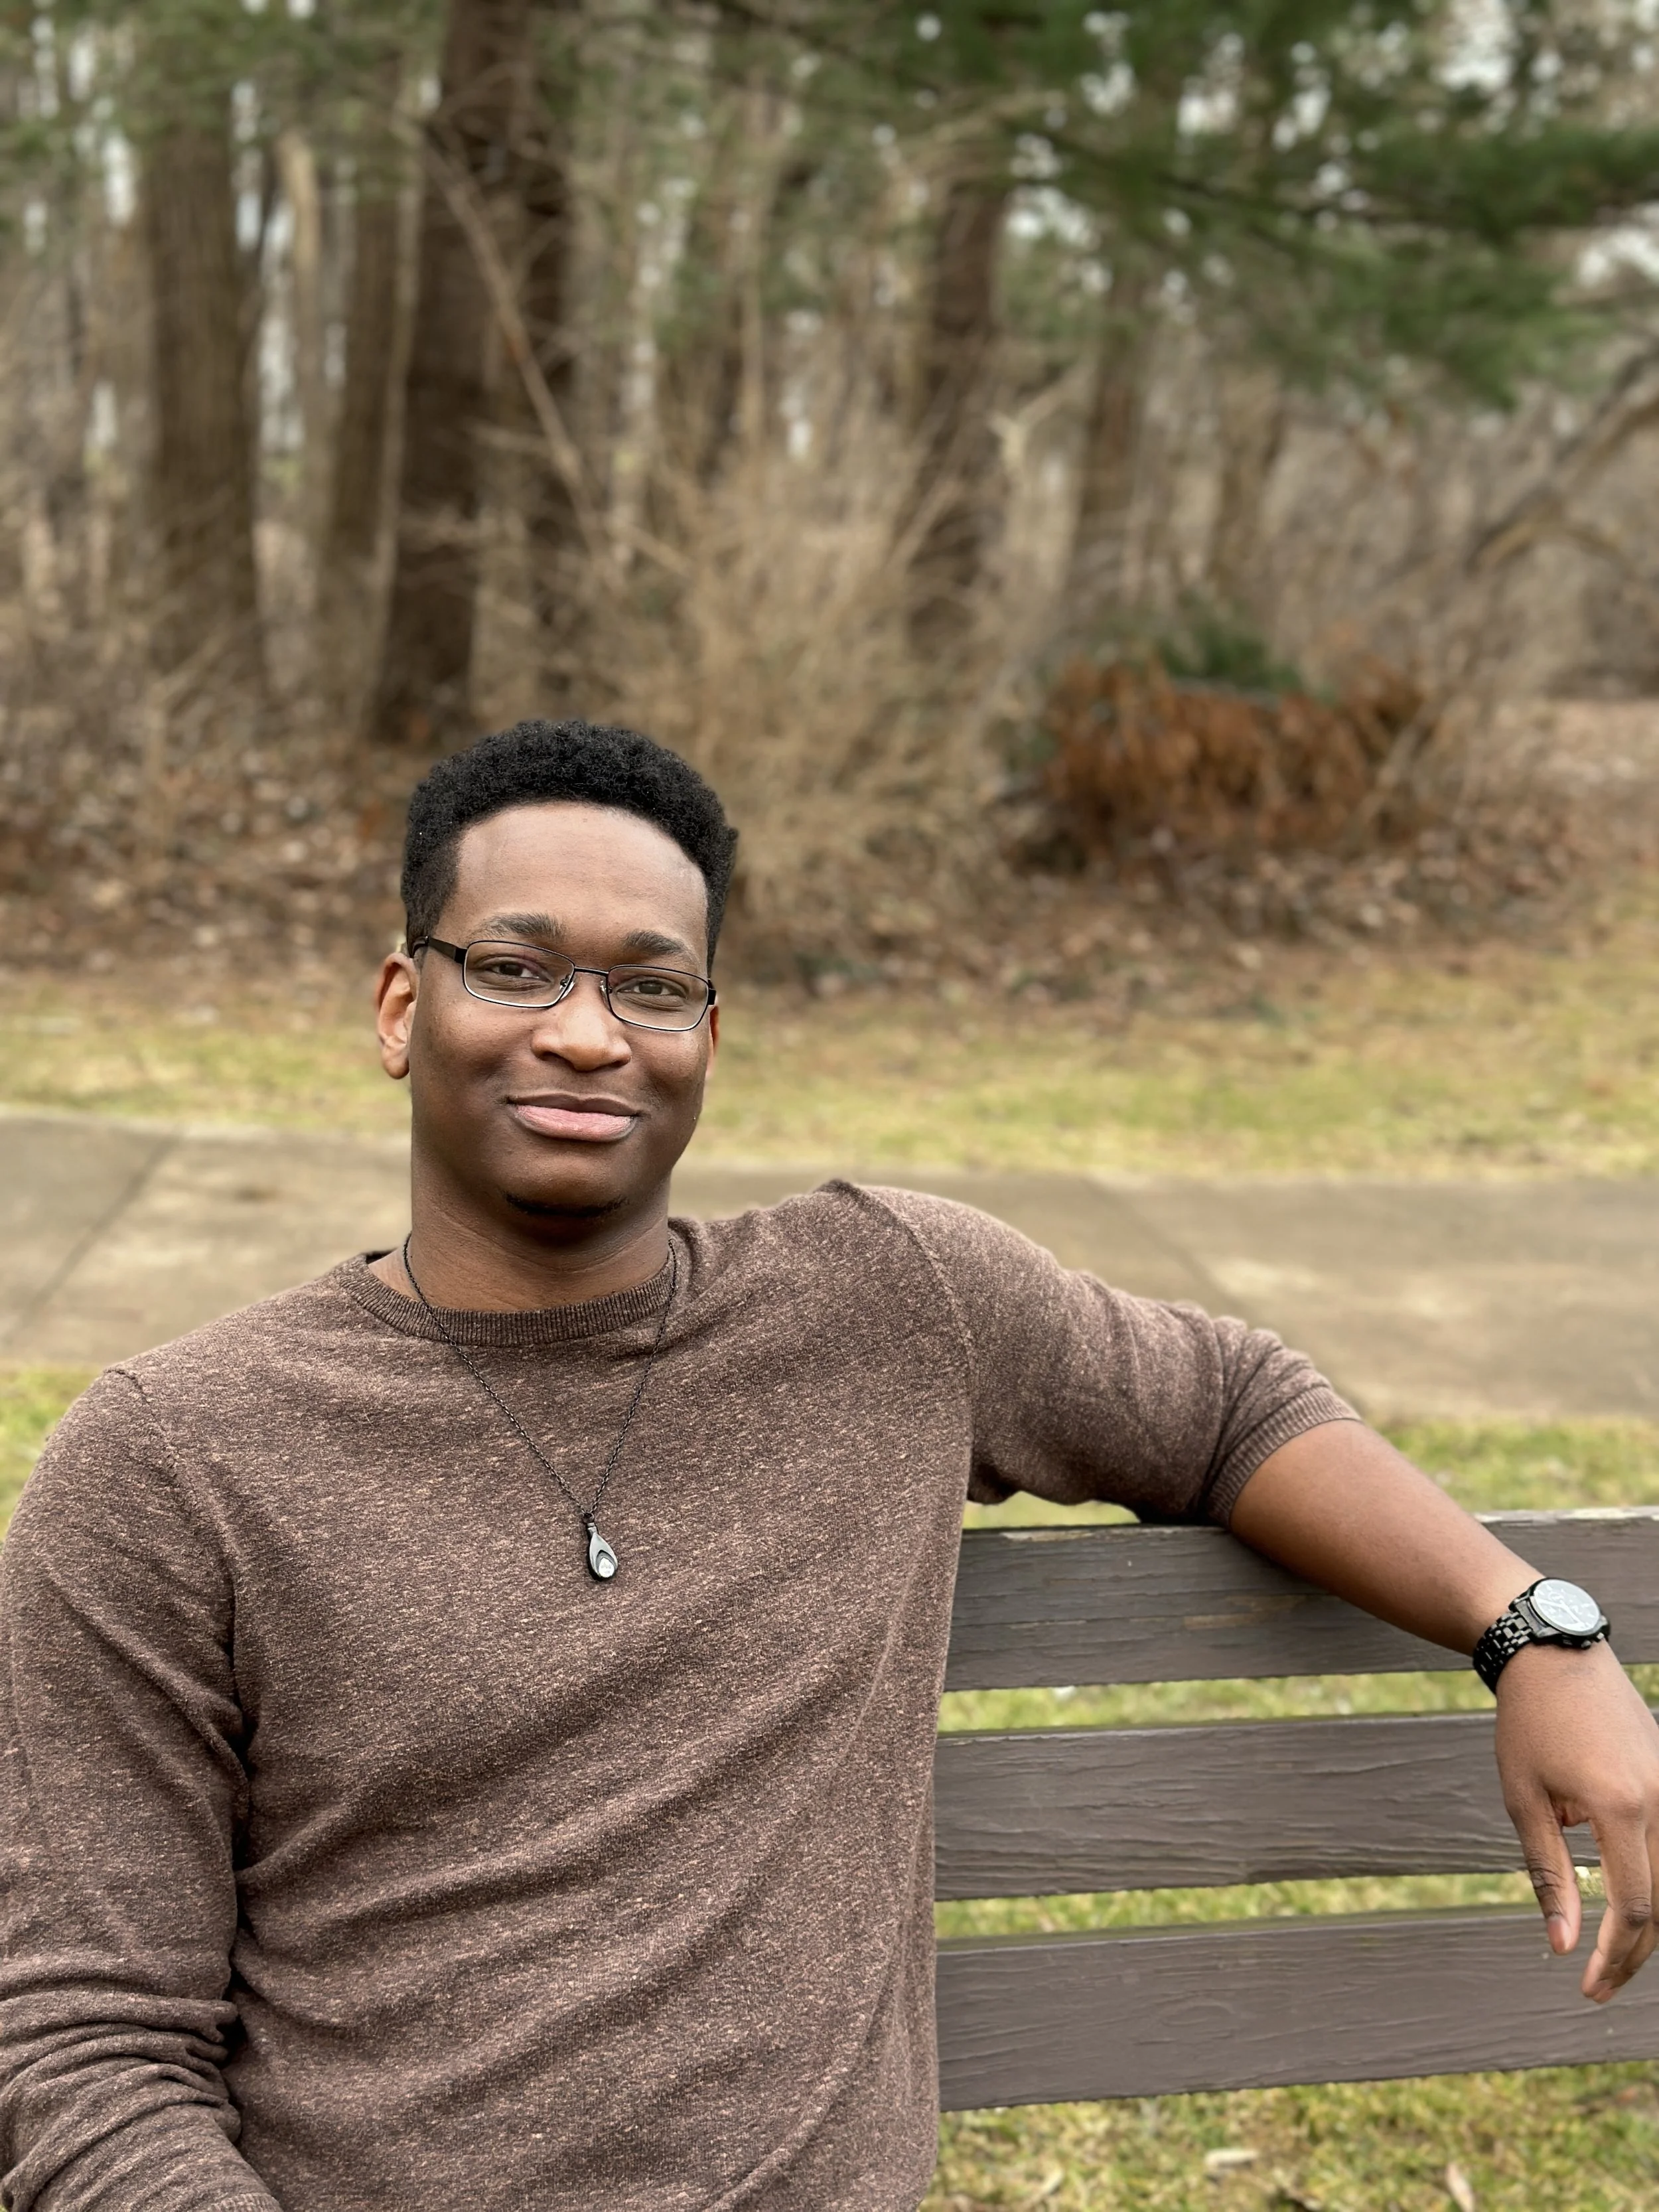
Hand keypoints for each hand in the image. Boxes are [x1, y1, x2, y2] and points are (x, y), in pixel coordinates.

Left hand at [1495, 1638, 1658, 2001]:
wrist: (1554, 1653)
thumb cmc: (1528, 1724)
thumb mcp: (1524, 1799)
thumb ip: (1548, 1874)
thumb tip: (1563, 1945)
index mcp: (1621, 1806)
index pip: (1635, 1907)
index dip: (1614, 1956)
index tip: (1587, 1988)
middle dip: (1632, 1952)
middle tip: (1596, 1987)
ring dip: (1646, 1922)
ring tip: (1610, 1955)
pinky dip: (1655, 1882)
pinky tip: (1626, 1906)